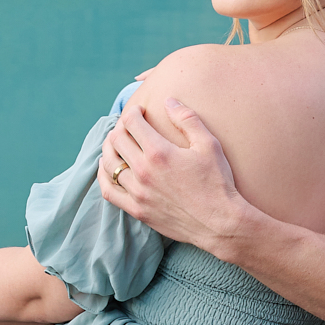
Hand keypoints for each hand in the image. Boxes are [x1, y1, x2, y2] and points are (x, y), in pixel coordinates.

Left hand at [97, 98, 243, 253]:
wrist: (220, 223)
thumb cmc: (217, 182)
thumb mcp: (208, 144)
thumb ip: (187, 119)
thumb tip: (168, 100)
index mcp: (159, 152)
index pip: (132, 123)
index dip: (134, 112)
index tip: (140, 111)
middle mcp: (144, 171)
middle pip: (116, 140)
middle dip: (120, 127)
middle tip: (129, 126)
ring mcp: (138, 193)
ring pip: (109, 164)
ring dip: (109, 148)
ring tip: (116, 142)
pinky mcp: (138, 211)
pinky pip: (109, 191)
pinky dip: (104, 176)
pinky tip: (108, 168)